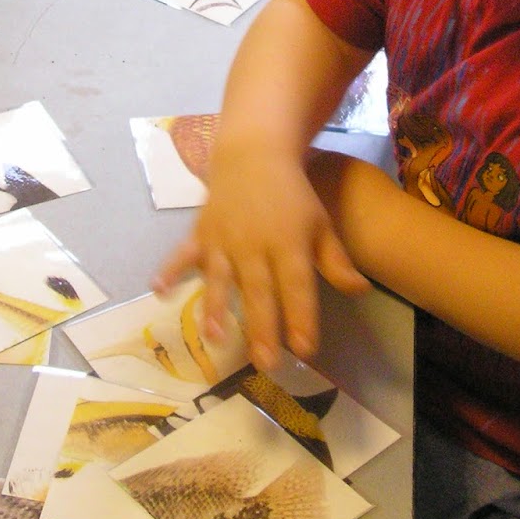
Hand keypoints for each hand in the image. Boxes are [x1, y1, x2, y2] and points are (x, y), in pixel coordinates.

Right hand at [152, 145, 369, 368]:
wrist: (254, 154)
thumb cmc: (292, 195)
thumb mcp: (321, 224)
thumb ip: (336, 261)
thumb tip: (361, 291)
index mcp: (289, 243)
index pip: (297, 286)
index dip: (301, 318)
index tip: (305, 350)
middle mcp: (255, 244)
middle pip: (259, 291)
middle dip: (262, 328)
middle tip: (266, 364)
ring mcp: (224, 239)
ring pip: (219, 279)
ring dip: (215, 308)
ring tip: (215, 338)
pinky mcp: (201, 232)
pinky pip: (183, 254)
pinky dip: (170, 270)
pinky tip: (158, 290)